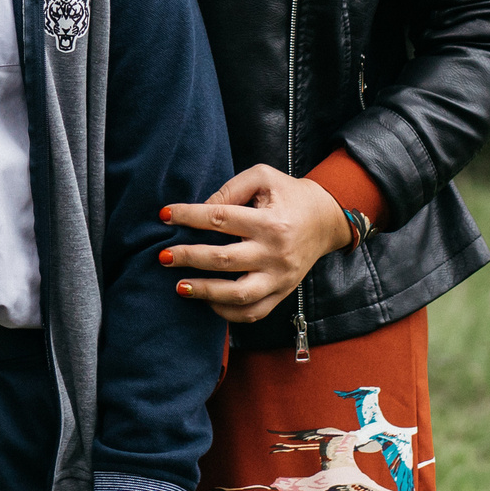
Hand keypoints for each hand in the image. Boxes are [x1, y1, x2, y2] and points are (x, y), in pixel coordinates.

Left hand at [159, 163, 351, 323]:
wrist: (326, 220)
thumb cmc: (289, 195)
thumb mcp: (263, 177)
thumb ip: (231, 188)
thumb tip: (201, 207)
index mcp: (270, 222)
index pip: (220, 218)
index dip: (188, 216)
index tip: (164, 215)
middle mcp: (275, 253)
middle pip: (223, 259)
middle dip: (189, 258)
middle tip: (163, 256)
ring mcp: (279, 278)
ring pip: (237, 294)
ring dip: (204, 292)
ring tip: (179, 286)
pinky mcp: (282, 293)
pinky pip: (253, 312)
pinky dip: (227, 312)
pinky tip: (207, 301)